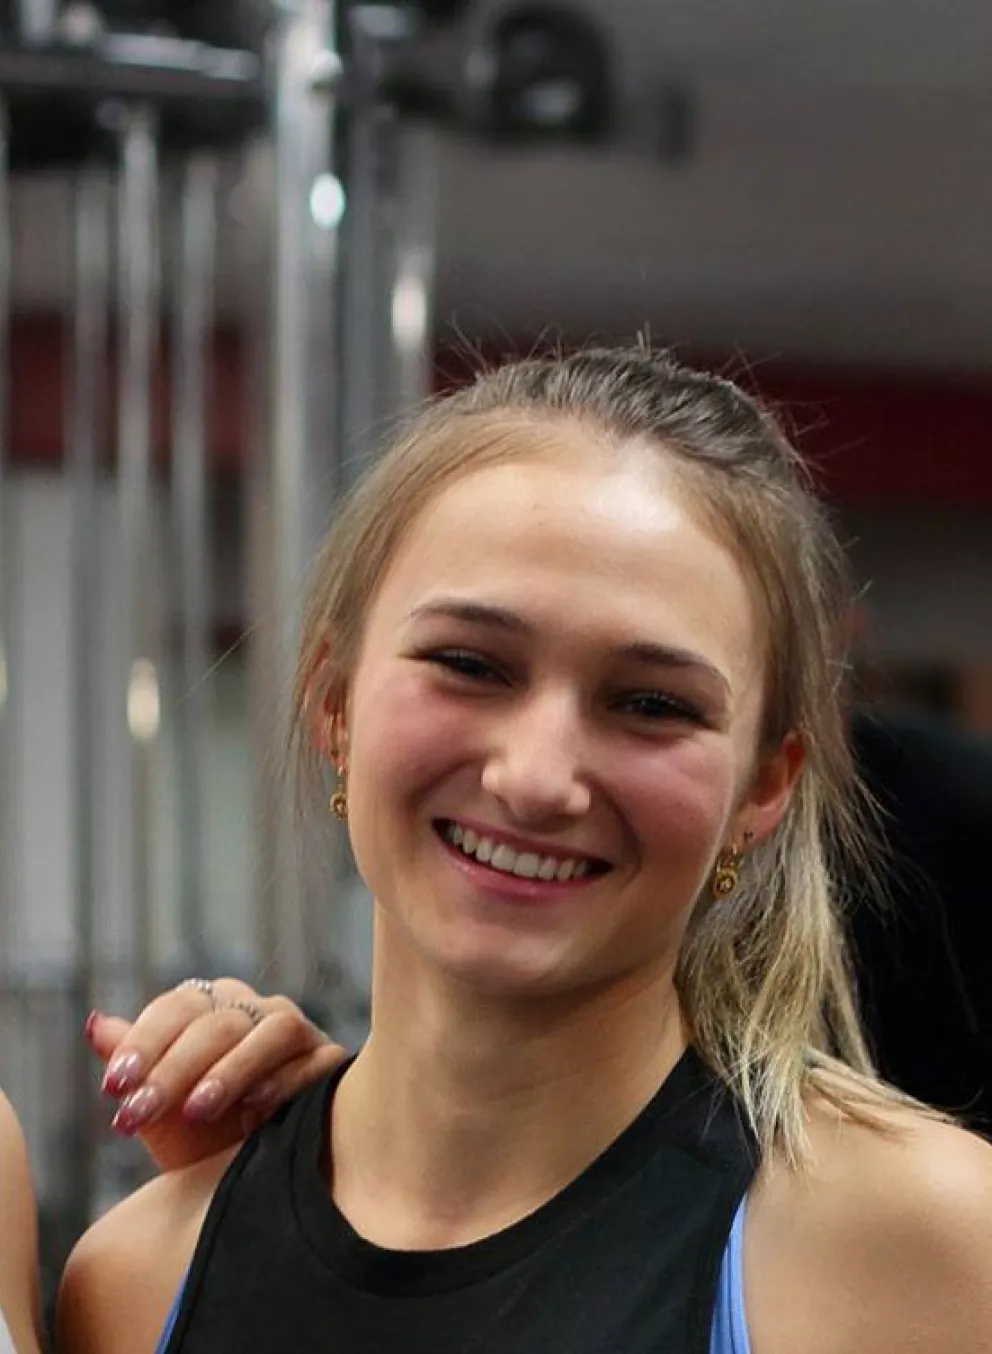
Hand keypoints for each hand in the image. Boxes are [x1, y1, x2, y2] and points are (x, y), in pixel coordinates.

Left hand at [87, 978, 349, 1171]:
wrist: (255, 1182)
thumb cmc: (204, 1140)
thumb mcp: (159, 1112)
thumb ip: (130, 1063)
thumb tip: (95, 1024)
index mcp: (212, 1011)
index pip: (178, 1007)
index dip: (144, 1042)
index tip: (114, 1086)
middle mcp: (257, 1012)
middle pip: (218, 1021)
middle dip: (174, 1069)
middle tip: (140, 1113)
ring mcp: (299, 1034)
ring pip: (271, 1028)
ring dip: (231, 1068)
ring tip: (195, 1110)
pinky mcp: (331, 1062)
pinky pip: (312, 1061)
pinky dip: (283, 1081)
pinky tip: (254, 1111)